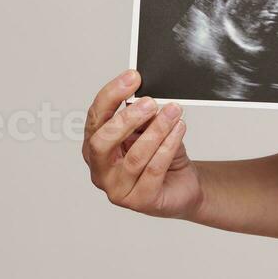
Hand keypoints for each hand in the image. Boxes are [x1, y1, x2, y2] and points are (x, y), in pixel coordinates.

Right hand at [82, 70, 202, 218]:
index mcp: (95, 146)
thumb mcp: (149, 129)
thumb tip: (144, 96)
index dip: (111, 95)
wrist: (182, 184)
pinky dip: (168, 146)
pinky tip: (179, 129)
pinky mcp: (139, 201)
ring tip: (173, 112)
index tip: (132, 78)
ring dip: (156, 131)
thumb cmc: (159, 155)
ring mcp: (117, 189)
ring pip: (134, 157)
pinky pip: (154, 170)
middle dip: (126, 119)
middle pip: (102, 142)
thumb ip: (142, 116)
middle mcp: (100, 169)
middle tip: (150, 102)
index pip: (95, 118)